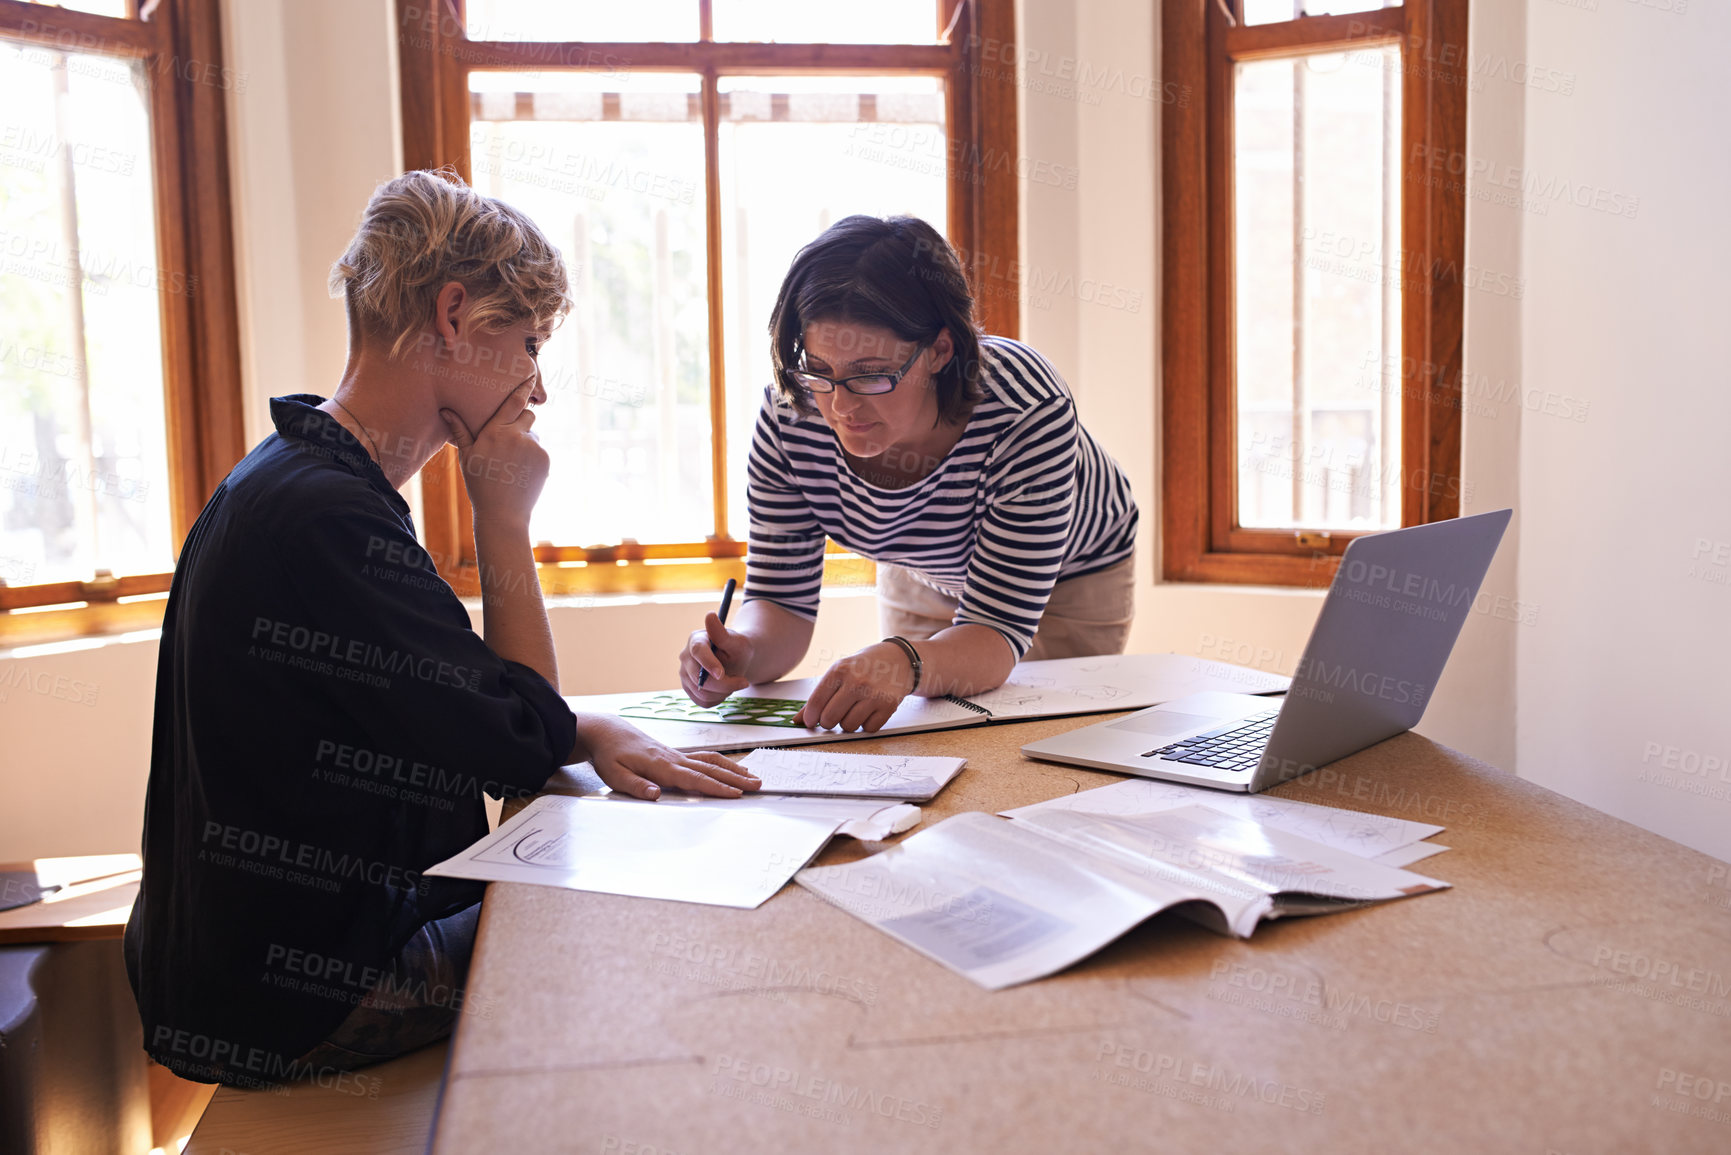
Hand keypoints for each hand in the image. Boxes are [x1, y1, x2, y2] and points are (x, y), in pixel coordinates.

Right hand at [440, 378, 547, 526]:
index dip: (524, 387)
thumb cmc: (480, 484)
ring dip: (526, 443)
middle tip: (510, 440)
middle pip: (529, 415)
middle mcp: (517, 436)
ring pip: (534, 435)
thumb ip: (460, 430)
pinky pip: (540, 451)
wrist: (503, 514)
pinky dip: (533, 458)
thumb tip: (445, 409)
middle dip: (522, 421)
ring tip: (512, 465)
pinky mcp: (545, 460)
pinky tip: (521, 473)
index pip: (514, 402)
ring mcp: (534, 448)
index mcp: (495, 432)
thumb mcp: (467, 456)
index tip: (532, 375)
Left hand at [577, 714, 759, 799]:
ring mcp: (676, 755)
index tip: (736, 794)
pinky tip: (732, 768)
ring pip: (711, 761)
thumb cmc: (610, 755)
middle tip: (757, 785)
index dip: (716, 787)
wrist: (606, 733)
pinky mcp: (675, 754)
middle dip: (735, 778)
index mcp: (661, 766)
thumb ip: (636, 786)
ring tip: (753, 777)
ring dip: (733, 769)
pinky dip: (722, 763)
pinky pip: (704, 758)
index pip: (694, 779)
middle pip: (710, 769)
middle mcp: (673, 758)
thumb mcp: (614, 775)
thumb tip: (655, 795)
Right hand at [679, 612, 755, 705]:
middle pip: (699, 677)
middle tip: (743, 681)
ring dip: (723, 692)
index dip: (709, 664)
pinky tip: (724, 689)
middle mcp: (685, 657)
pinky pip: (702, 702)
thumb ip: (722, 633)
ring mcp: (684, 674)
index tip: (722, 674)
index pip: (698, 652)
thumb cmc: (737, 649)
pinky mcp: (688, 688)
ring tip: (733, 681)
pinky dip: (717, 699)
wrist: (736, 662)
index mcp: (696, 640)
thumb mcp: (736, 641)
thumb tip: (709, 615)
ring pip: (702, 692)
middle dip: (724, 684)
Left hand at [793, 641, 915, 732]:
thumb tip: (798, 720)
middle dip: (828, 722)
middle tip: (833, 716)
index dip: (810, 717)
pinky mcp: (888, 705)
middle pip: (830, 719)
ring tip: (854, 710)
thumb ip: (819, 696)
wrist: (897, 659)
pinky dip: (866, 724)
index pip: (816, 702)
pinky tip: (869, 711)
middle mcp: (857, 681)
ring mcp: (874, 694)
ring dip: (848, 723)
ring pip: (848, 726)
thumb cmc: (863, 667)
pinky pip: (868, 729)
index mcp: (840, 670)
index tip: (810, 722)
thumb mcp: (839, 672)